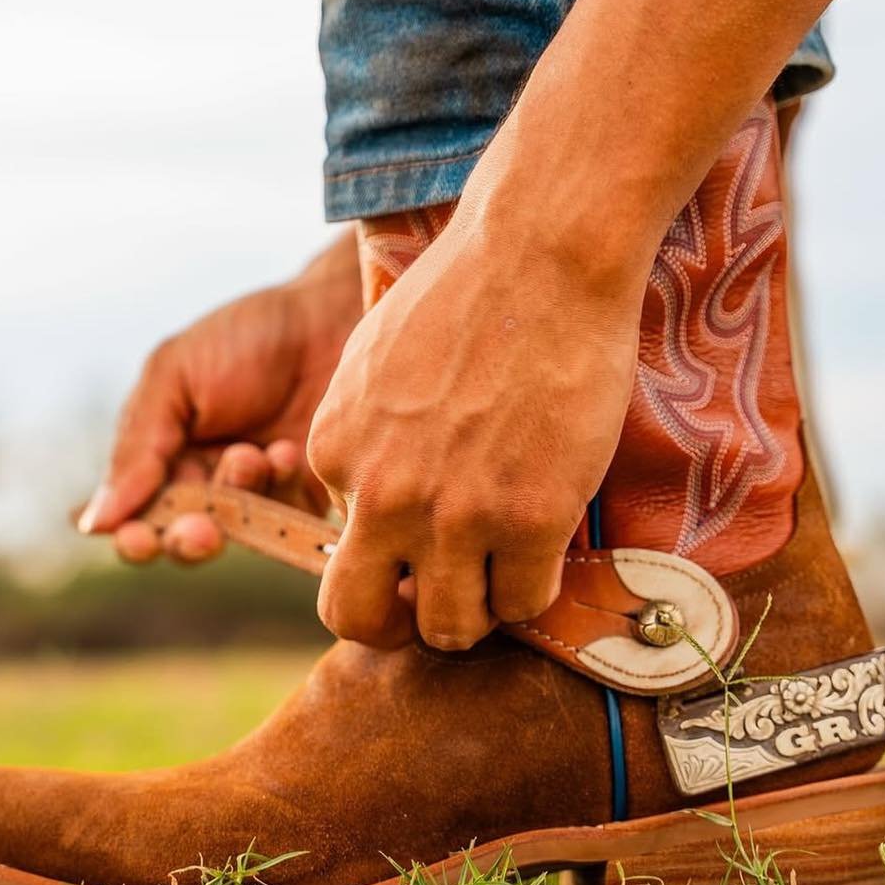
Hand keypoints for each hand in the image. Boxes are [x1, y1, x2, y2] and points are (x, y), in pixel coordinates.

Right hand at [79, 232, 361, 562]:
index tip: (139, 541)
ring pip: (238, 534)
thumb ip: (137, 446)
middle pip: (184, 540)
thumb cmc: (244, 337)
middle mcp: (207, 481)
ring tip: (252, 454)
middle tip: (202, 531)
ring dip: (239, 499)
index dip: (133, 539)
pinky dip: (281, 490)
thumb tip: (94, 524)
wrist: (327, 315)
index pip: (136, 516)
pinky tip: (287, 452)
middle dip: (188, 540)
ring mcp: (260, 491)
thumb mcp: (175, 374)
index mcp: (162, 454)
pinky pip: (289, 521)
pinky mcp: (308, 494)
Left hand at [306, 167, 647, 650]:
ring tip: (502, 576)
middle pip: (356, 617)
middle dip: (395, 622)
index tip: (428, 521)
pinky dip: (535, 590)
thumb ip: (366, 434)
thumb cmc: (468, 291)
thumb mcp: (376, 360)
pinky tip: (548, 546)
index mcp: (335, 449)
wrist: (541, 255)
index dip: (388, 542)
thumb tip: (372, 489)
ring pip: (448, 630)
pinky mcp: (529, 521)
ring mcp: (455, 516)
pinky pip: (523, 604)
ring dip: (474, 615)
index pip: (339, 542)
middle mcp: (382, 495)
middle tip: (437, 599)